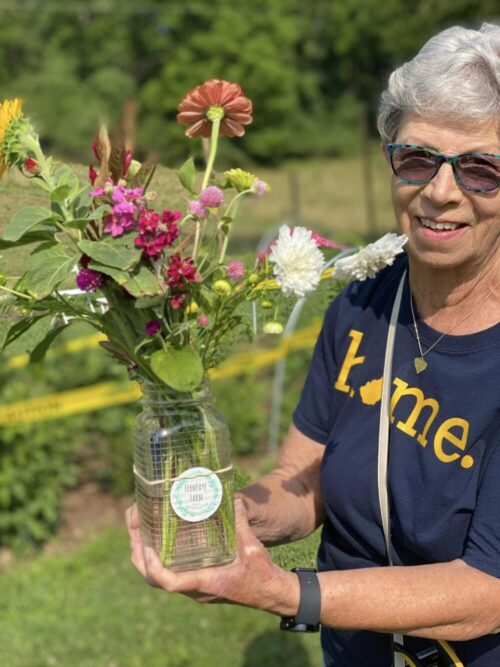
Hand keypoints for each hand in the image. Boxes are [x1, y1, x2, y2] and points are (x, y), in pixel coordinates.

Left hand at [125, 498, 298, 615]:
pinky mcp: (195, 580)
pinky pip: (167, 570)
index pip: (169, 583)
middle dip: (139, 551)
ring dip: (143, 552)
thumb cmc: (262, 574)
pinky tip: (157, 533)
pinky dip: (156, 553)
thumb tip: (232, 499)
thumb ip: (241, 524)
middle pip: (153, 578)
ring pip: (156, 576)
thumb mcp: (253, 548)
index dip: (154, 567)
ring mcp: (192, 585)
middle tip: (133, 521)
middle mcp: (193, 588)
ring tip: (138, 524)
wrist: (270, 593)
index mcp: (204, 583)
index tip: (149, 548)